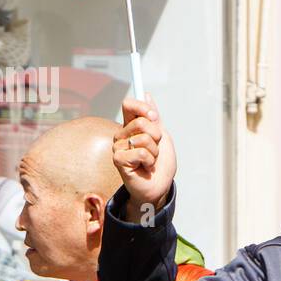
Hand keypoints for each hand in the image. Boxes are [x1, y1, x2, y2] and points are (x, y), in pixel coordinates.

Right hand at [114, 93, 176, 219]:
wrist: (160, 186)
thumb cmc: (160, 163)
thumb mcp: (162, 136)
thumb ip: (154, 116)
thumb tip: (146, 94)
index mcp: (130, 126)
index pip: (129, 105)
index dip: (143, 108)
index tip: (155, 117)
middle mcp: (121, 134)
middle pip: (141, 121)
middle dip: (156, 137)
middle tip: (154, 149)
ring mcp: (118, 147)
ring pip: (143, 138)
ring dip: (154, 151)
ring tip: (150, 160)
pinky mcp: (118, 160)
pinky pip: (141, 152)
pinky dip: (149, 161)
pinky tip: (145, 167)